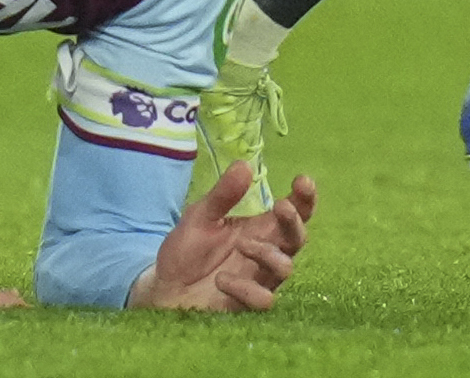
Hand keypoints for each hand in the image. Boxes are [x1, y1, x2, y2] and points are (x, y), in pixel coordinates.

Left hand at [130, 161, 315, 311]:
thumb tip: (244, 165)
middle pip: (298, 239)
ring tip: (241, 245)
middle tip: (281, 207)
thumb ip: (223, 195)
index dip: (304, 199)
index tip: (303, 180)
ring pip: (286, 268)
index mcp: (259, 228)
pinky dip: (245, 288)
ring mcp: (260, 279)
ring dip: (266, 253)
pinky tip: (222, 280)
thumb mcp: (200, 216)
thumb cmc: (187, 250)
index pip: (292, 212)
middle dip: (294, 222)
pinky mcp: (248, 304)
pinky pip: (263, 299)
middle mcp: (266, 253)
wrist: (165, 288)